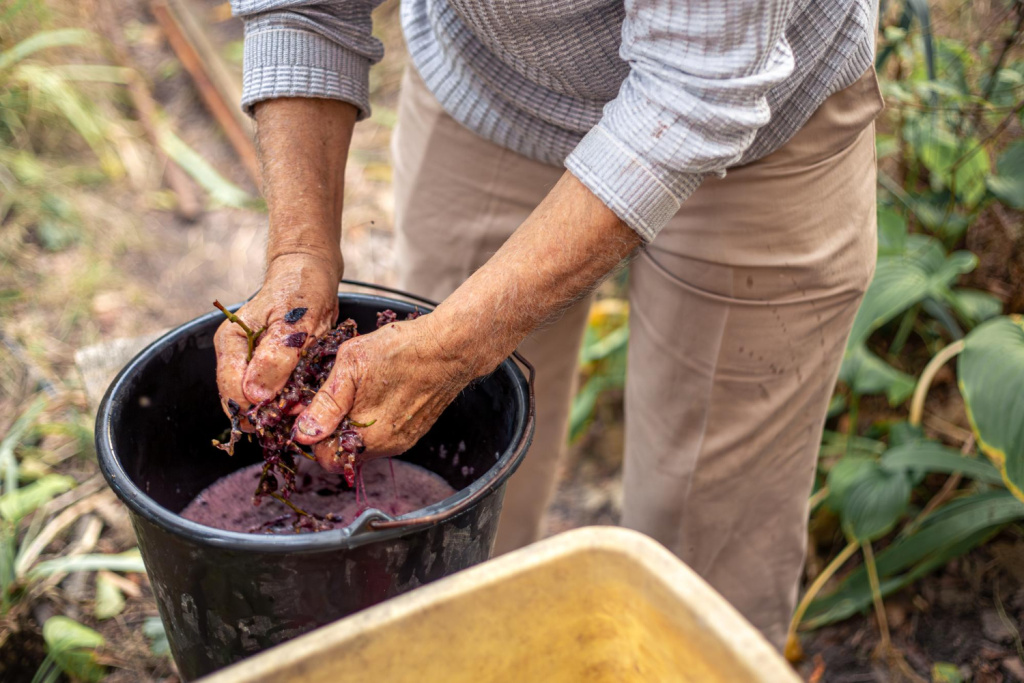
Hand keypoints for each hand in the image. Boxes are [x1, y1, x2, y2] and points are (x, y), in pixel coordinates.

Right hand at [214, 252, 340, 417]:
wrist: (311, 275)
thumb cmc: (300, 291)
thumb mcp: (293, 323)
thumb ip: (276, 358)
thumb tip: (256, 395)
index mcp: (231, 343)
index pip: (232, 391)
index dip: (255, 409)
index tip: (283, 413)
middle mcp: (237, 357)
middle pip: (242, 402)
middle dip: (269, 413)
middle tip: (298, 412)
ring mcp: (253, 363)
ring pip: (260, 402)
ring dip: (281, 408)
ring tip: (304, 405)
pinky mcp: (271, 368)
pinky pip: (277, 394)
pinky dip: (290, 399)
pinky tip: (306, 397)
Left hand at [292, 314, 481, 466]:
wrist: (449, 347)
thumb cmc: (401, 350)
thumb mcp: (351, 366)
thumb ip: (325, 404)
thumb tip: (303, 434)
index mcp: (365, 437)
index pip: (326, 459)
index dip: (315, 436)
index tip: (314, 411)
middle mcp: (386, 447)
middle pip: (346, 453)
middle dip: (334, 430)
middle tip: (337, 395)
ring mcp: (403, 440)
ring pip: (364, 443)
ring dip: (355, 424)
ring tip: (359, 390)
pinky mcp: (415, 431)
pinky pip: (384, 435)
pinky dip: (375, 420)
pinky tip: (379, 391)